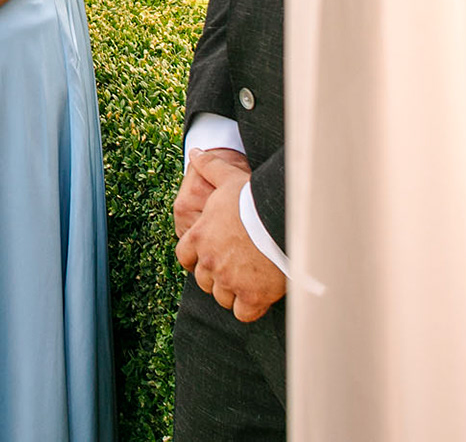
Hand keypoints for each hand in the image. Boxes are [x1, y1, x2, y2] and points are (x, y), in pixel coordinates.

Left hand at [175, 151, 285, 322]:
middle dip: (214, 276)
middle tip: (232, 268)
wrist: (282, 220)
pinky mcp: (253, 297)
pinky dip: (248, 308)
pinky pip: (242, 313)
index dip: (194, 258)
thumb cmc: (253, 199)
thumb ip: (209, 166)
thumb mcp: (228, 177)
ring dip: (230, 292)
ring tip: (246, 282)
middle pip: (203, 280)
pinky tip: (258, 298)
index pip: (184, 256)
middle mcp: (210, 262)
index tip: (206, 257)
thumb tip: (195, 152)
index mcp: (199, 237)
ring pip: (221, 297)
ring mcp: (230, 281)